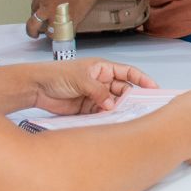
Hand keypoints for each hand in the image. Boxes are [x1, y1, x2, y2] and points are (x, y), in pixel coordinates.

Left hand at [26, 0, 98, 38]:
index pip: (33, 8)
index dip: (36, 12)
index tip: (39, 14)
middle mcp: (47, 9)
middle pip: (33, 26)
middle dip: (33, 31)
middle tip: (35, 34)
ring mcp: (58, 18)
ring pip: (49, 34)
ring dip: (51, 34)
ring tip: (55, 33)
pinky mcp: (72, 22)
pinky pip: (67, 34)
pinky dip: (68, 34)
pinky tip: (69, 32)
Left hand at [31, 58, 158, 114]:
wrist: (36, 88)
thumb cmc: (56, 75)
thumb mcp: (81, 79)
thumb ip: (98, 92)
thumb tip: (112, 104)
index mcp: (102, 68)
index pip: (128, 73)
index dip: (142, 79)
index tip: (154, 88)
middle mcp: (101, 82)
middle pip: (123, 91)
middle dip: (130, 99)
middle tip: (138, 108)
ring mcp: (95, 96)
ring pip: (113, 104)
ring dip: (117, 110)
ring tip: (123, 117)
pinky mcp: (87, 109)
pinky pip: (102, 114)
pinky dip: (106, 118)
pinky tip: (108, 122)